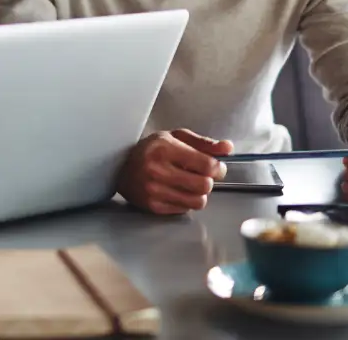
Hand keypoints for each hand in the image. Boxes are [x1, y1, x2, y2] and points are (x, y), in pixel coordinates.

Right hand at [116, 129, 231, 214]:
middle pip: (205, 185)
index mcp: (165, 148)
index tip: (215, 166)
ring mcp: (154, 190)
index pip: (207, 164)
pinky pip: (185, 209)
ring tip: (189, 184)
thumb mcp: (176, 138)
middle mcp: (158, 170)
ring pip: (198, 201)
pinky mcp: (153, 206)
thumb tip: (228, 148)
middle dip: (208, 181)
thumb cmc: (151, 150)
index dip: (217, 167)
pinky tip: (176, 190)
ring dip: (199, 193)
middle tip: (201, 175)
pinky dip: (186, 201)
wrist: (120, 167)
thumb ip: (204, 143)